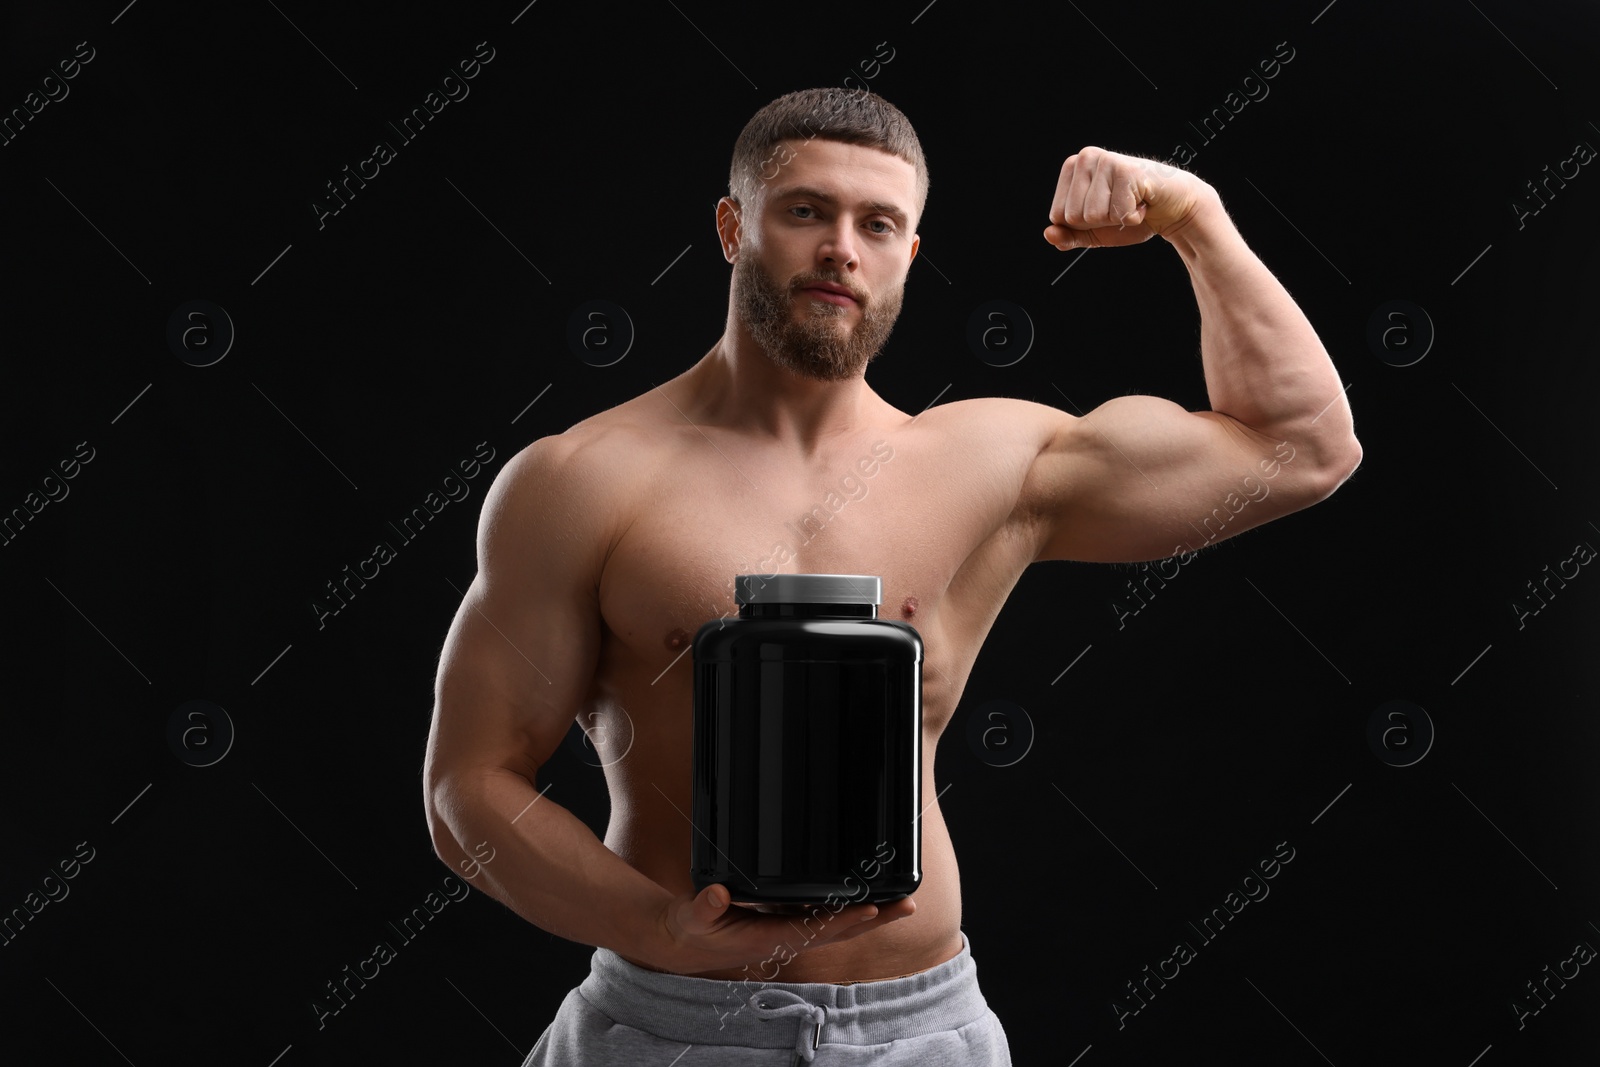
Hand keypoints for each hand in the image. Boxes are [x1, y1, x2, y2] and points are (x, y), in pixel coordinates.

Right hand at [649, 882, 915, 974]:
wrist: (687, 945)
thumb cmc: (693, 930)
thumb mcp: (692, 918)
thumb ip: (703, 907)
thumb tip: (716, 895)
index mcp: (769, 938)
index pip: (816, 928)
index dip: (845, 919)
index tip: (872, 908)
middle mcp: (787, 938)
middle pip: (841, 929)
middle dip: (876, 918)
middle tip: (909, 904)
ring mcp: (791, 932)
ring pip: (840, 925)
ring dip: (872, 915)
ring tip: (904, 902)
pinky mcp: (789, 924)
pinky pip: (828, 918)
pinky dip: (851, 909)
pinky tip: (871, 900)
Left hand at [1043, 146, 1212, 249]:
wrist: (1173, 208)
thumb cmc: (1132, 215)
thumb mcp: (1095, 231)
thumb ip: (1070, 235)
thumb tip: (1048, 234)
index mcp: (1072, 168)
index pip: (1058, 216)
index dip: (1084, 224)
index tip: (1105, 209)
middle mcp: (1085, 157)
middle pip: (1074, 217)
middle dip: (1101, 222)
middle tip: (1121, 205)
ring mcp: (1106, 161)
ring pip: (1094, 216)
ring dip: (1118, 218)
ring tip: (1132, 202)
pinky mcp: (1126, 170)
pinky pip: (1118, 214)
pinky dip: (1134, 217)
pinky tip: (1143, 201)